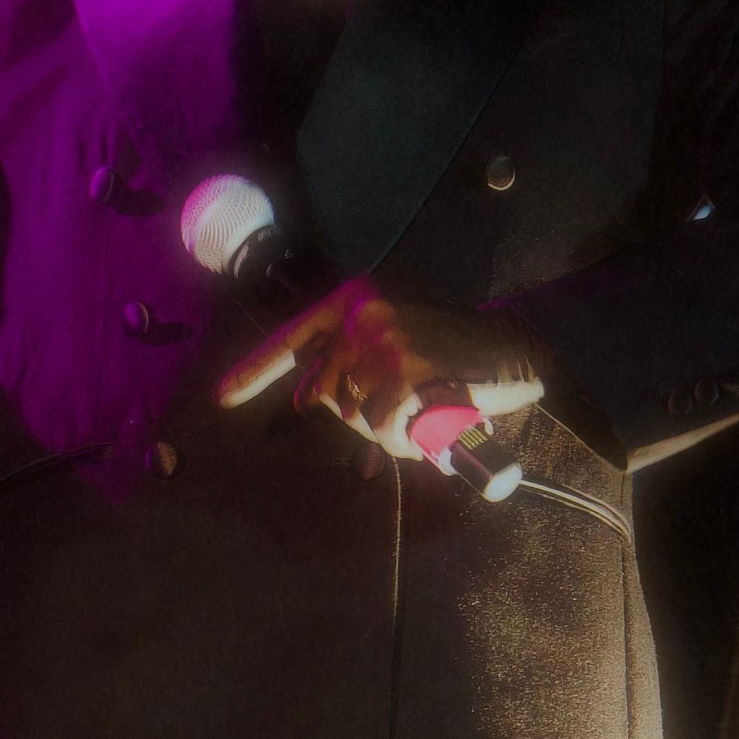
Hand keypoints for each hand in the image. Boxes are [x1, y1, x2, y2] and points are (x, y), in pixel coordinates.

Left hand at [216, 280, 545, 460]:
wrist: (516, 349)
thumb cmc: (457, 350)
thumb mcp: (397, 335)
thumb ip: (352, 358)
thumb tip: (306, 399)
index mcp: (356, 298)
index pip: (294, 338)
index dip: (255, 371)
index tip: (222, 397)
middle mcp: (362, 313)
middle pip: (325, 392)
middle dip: (358, 413)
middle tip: (403, 410)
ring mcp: (381, 341)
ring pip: (353, 414)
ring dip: (384, 429)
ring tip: (423, 413)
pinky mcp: (404, 372)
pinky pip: (383, 427)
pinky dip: (405, 439)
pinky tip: (431, 424)